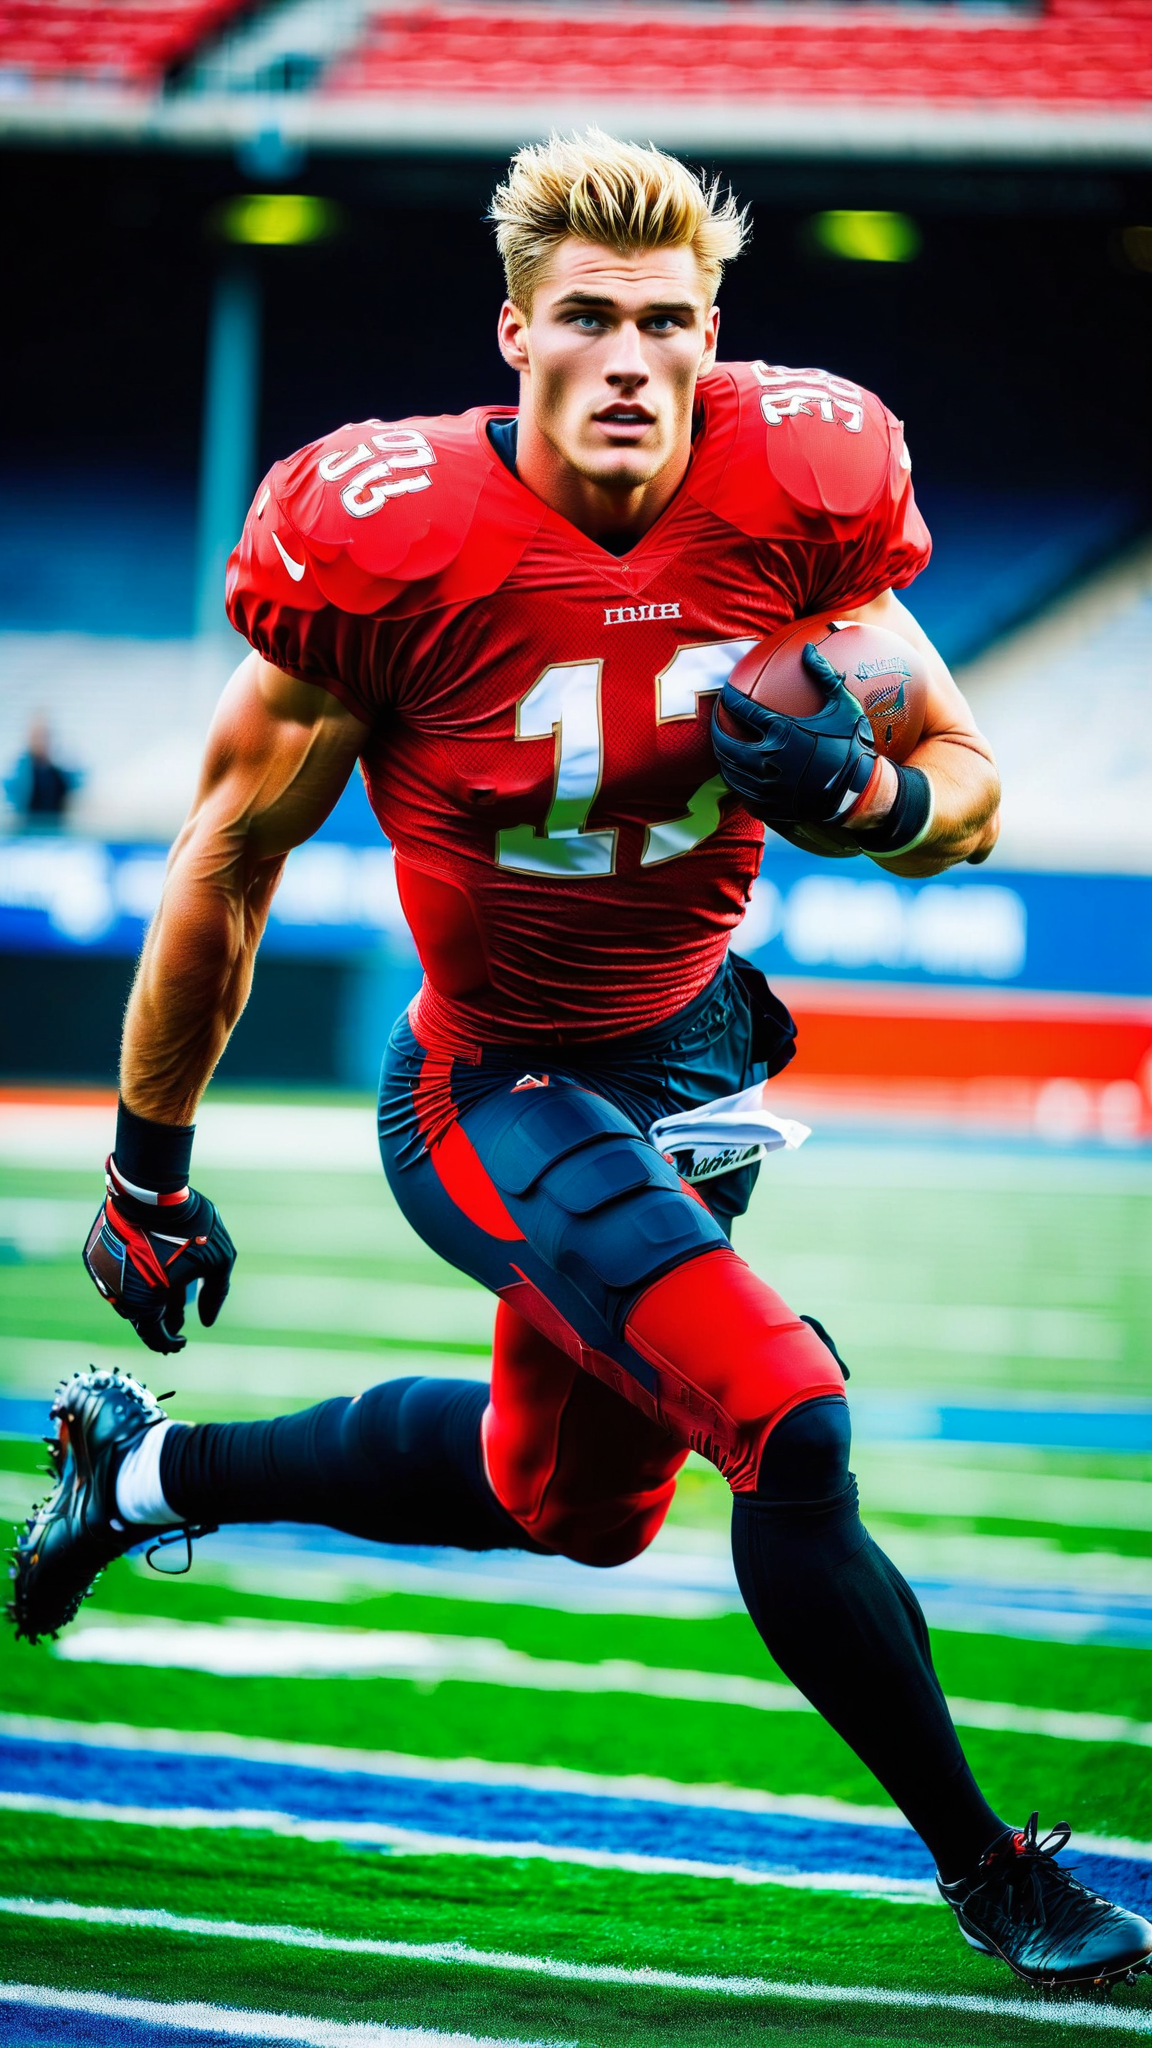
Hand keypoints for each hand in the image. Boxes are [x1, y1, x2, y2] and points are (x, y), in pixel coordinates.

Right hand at [83, 1171, 235, 1353]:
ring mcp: (103, 1274)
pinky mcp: (95, 1255)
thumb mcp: (218, 1260)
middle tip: (178, 1319)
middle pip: (141, 1318)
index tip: (183, 1340)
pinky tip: (150, 1267)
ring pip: (127, 1295)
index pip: (156, 1338)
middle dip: (162, 1320)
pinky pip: (116, 1274)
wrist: (152, 1189)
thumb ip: (215, 1294)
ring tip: (168, 1291)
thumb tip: (207, 1321)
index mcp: (146, 1303)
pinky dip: (133, 1276)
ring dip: (147, 1297)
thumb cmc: (191, 1226)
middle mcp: (118, 1294)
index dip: (171, 1344)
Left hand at [712, 643, 878, 825]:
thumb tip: (808, 648)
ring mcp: (767, 785)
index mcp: (783, 731)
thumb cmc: (852, 745)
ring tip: (723, 748)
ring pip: (729, 770)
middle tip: (717, 722)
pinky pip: (741, 793)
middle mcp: (768, 758)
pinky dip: (735, 781)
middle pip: (725, 743)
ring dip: (722, 757)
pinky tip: (737, 774)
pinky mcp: (769, 805)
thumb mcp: (843, 706)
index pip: (742, 709)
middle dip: (716, 730)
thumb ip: (823, 675)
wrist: (859, 791)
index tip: (726, 693)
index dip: (729, 699)